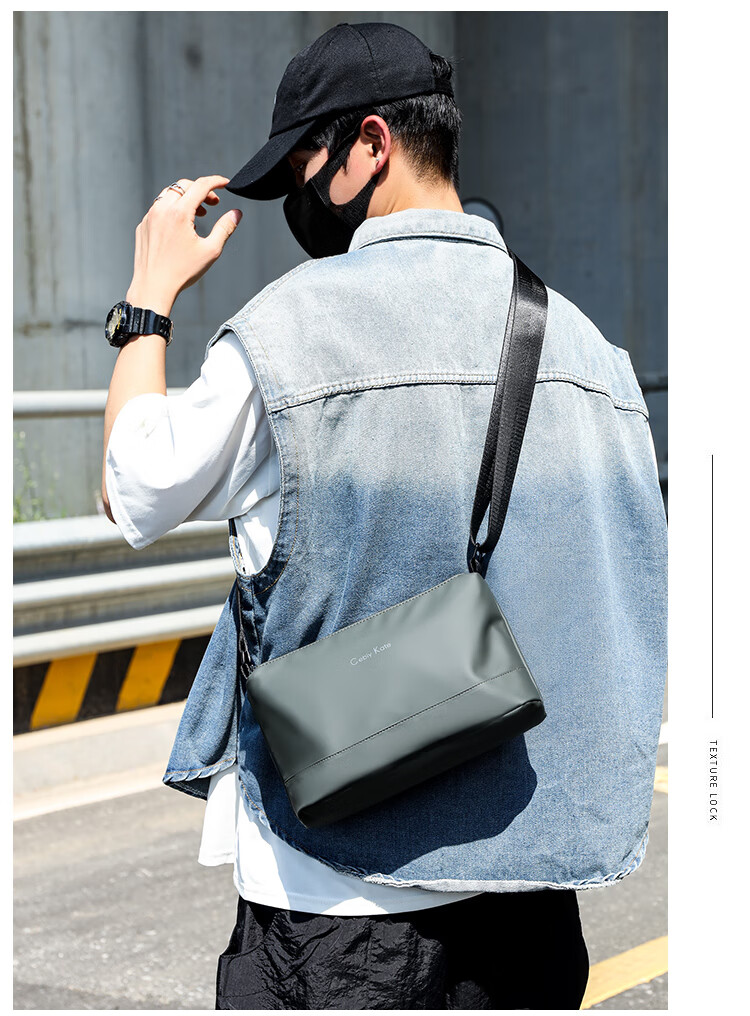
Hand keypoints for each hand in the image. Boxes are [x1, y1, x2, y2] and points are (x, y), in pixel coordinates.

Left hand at [127, 175, 242, 313]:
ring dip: (186, 198)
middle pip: (184, 185)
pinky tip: (180, 227)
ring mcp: (149, 217)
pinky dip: (172, 209)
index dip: (216, 181)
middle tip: (214, 204)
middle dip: (201, 190)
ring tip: (198, 215)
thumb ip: (225, 228)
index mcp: (179, 213)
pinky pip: (158, 208)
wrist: (153, 287)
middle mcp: (161, 210)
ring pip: (169, 194)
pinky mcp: (143, 226)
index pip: (200, 185)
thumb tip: (236, 214)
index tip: (225, 184)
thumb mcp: (210, 250)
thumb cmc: (181, 272)